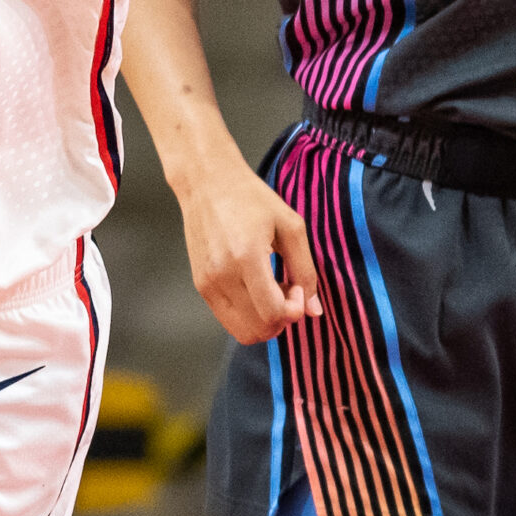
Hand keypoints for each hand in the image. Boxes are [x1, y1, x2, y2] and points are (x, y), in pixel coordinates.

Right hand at [173, 154, 321, 345]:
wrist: (207, 183)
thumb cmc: (251, 199)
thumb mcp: (290, 226)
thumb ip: (305, 270)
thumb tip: (314, 312)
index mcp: (246, 256)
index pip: (272, 313)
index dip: (294, 310)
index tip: (297, 286)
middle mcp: (221, 274)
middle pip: (259, 329)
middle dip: (282, 319)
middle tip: (287, 290)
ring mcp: (207, 282)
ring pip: (242, 331)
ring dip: (265, 321)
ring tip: (271, 291)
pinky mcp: (201, 285)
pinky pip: (228, 320)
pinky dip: (248, 315)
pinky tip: (255, 289)